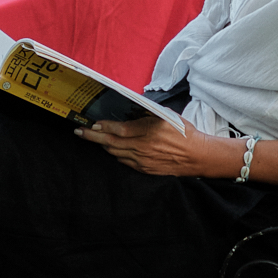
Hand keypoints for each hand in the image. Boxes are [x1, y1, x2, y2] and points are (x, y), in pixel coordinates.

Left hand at [78, 115, 230, 176]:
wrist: (198, 156)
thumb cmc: (184, 133)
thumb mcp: (166, 116)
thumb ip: (146, 113)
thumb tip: (129, 107)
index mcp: (148, 132)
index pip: (118, 129)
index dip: (103, 127)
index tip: (92, 123)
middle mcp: (143, 148)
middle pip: (111, 143)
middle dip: (92, 137)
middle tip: (79, 132)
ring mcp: (143, 161)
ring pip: (115, 153)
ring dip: (102, 146)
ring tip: (93, 139)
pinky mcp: (145, 169)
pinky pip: (124, 162)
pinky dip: (115, 154)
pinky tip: (111, 149)